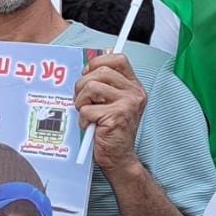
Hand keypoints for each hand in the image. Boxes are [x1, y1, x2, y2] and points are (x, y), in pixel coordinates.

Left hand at [73, 53, 148, 173]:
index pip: (119, 59)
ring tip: (86, 113)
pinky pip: (87, 109)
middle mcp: (134, 93)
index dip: (98, 62)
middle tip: (82, 100)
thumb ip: (107, 82)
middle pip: (100, 71)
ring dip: (81, 101)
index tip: (88, 74)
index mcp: (133, 86)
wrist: (119, 157)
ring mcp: (127, 104)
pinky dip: (82, 119)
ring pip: (91, 87)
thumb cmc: (111, 129)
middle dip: (83, 84)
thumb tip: (97, 58)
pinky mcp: (116, 117)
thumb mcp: (112, 101)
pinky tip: (90, 126)